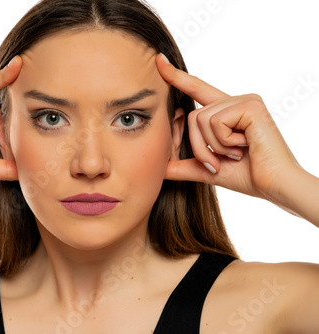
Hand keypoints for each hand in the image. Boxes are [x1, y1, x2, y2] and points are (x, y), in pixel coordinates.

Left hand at [156, 53, 300, 202]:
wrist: (272, 185)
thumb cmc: (246, 176)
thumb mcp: (207, 169)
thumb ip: (184, 165)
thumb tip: (160, 169)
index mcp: (225, 111)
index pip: (196, 89)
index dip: (177, 77)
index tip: (159, 60)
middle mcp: (235, 101)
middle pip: (193, 116)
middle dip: (199, 146)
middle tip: (219, 162)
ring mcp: (244, 100)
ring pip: (201, 119)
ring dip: (212, 146)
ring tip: (235, 154)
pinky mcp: (250, 105)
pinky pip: (216, 121)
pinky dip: (224, 141)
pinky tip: (244, 146)